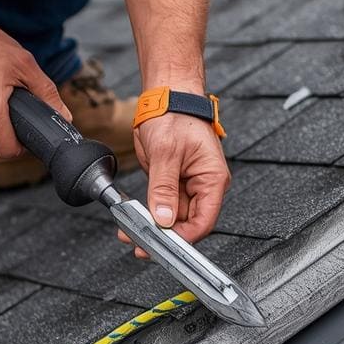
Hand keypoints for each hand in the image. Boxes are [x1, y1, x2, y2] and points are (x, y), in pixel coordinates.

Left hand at [118, 112, 230, 257]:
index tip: (164, 244)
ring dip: (153, 227)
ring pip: (172, 217)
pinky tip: (134, 222)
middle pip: (188, 223)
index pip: (204, 220)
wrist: (165, 97)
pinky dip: (149, 215)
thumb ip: (164, 188)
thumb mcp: (167, 153)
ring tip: (132, 235)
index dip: (185, 237)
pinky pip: (162, 205)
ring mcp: (187, 185)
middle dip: (165, 236)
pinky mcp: (171, 182)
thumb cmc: (176, 116)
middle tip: (142, 246)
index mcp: (212, 179)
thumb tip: (164, 218)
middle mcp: (203, 185)